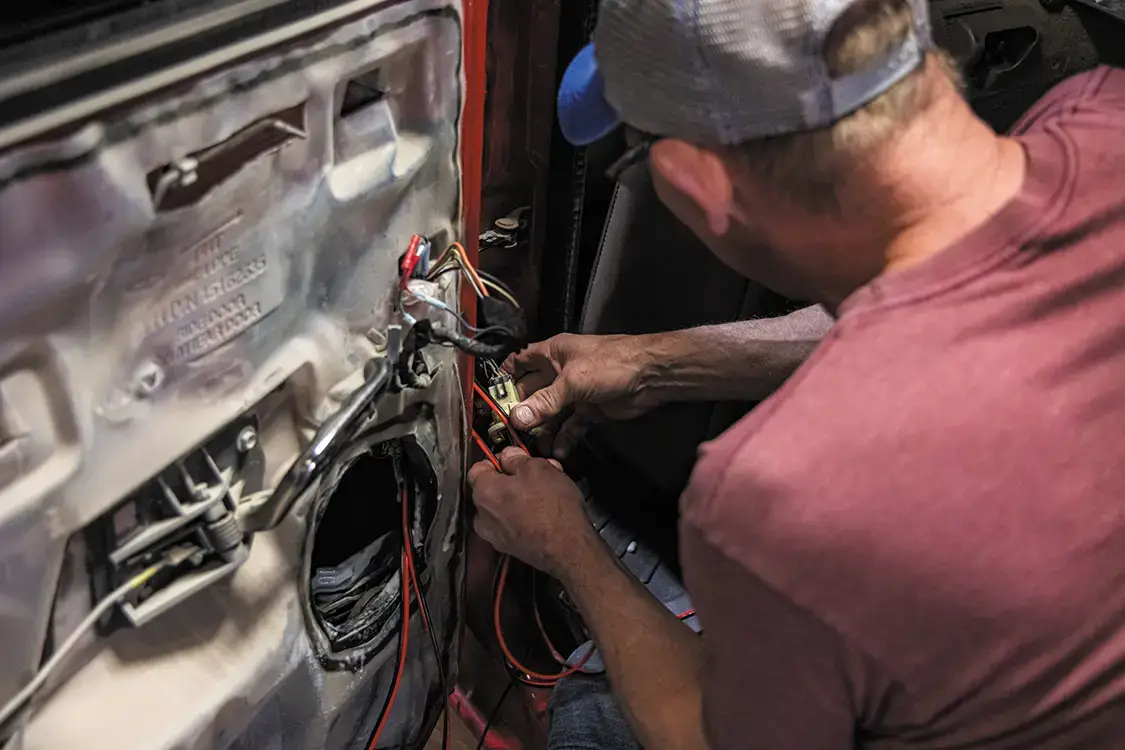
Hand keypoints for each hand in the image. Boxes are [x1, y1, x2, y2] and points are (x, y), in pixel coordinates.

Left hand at [468, 447, 596, 578]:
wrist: (568, 548)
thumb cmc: (552, 508)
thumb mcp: (538, 469)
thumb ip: (517, 459)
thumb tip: (508, 456)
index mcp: (484, 493)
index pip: (478, 469)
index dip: (496, 460)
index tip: (513, 459)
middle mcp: (483, 517)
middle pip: (491, 490)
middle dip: (512, 480)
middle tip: (536, 475)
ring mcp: (495, 536)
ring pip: (503, 508)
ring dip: (520, 498)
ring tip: (546, 494)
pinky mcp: (510, 548)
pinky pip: (511, 525)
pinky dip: (523, 517)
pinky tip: (545, 513)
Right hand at [503, 333, 660, 457]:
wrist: (652, 375)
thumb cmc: (609, 364)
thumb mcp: (573, 381)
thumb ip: (544, 401)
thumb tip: (515, 418)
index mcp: (551, 354)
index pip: (519, 362)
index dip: (504, 378)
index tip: (490, 400)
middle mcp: (559, 373)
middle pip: (531, 393)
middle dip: (520, 413)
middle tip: (509, 435)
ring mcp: (574, 393)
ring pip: (550, 414)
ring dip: (542, 431)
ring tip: (534, 450)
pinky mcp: (589, 411)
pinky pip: (570, 427)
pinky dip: (564, 439)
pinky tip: (558, 454)